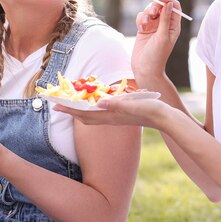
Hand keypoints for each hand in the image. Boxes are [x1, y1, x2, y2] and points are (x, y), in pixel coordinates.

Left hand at [54, 97, 170, 129]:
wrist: (164, 119)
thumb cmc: (150, 110)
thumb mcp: (133, 104)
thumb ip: (116, 103)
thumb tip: (98, 103)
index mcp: (111, 116)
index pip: (84, 113)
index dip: (69, 109)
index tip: (56, 104)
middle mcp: (110, 118)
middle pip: (85, 116)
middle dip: (70, 110)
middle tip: (58, 103)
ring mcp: (115, 118)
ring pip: (92, 116)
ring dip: (79, 110)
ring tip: (71, 104)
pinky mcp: (121, 116)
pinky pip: (101, 114)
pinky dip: (92, 109)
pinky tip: (94, 104)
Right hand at [132, 0, 181, 80]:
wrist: (144, 68)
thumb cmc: (157, 55)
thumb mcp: (162, 36)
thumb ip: (165, 19)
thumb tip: (169, 4)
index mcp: (174, 26)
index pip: (174, 7)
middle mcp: (164, 24)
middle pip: (161, 6)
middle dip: (154, 6)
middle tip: (152, 13)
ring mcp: (153, 26)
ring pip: (150, 10)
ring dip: (146, 14)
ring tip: (144, 25)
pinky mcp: (143, 28)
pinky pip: (142, 16)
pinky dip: (140, 19)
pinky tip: (140, 28)